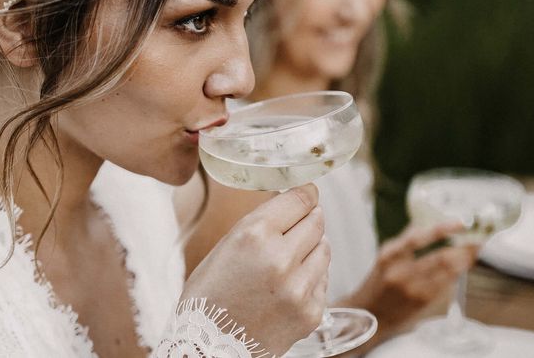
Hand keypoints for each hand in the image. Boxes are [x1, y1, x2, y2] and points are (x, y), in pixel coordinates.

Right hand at [182, 183, 329, 355]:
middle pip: (316, 221)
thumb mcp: (228, 243)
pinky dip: (313, 275)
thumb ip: (262, 221)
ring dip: (313, 246)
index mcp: (255, 234)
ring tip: (292, 256)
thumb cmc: (211, 293)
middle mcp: (281, 258)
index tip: (309, 192)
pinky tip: (292, 282)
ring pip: (325, 248)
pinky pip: (324, 279)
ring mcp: (299, 288)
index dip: (307, 192)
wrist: (208, 348)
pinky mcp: (311, 313)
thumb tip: (293, 201)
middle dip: (310, 217)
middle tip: (301, 220)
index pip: (300, 199)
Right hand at [350, 221, 477, 334]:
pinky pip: (445, 286)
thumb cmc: (377, 283)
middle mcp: (401, 272)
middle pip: (439, 258)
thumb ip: (403, 241)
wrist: (369, 315)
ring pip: (446, 273)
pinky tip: (462, 268)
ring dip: (464, 262)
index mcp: (390, 255)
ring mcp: (413, 289)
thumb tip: (419, 223)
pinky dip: (456, 275)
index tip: (459, 223)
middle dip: (463, 249)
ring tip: (474, 252)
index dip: (442, 229)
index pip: (418, 238)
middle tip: (478, 241)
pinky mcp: (422, 303)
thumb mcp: (383, 258)